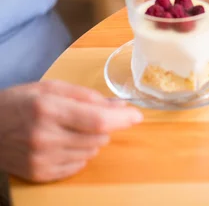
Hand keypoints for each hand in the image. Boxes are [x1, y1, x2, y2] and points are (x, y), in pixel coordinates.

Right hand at [0, 81, 142, 181]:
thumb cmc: (19, 103)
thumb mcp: (52, 88)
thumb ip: (88, 97)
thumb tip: (120, 107)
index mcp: (48, 109)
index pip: (98, 120)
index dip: (122, 119)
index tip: (136, 116)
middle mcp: (45, 137)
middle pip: (99, 137)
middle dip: (103, 125)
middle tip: (86, 117)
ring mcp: (41, 159)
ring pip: (92, 151)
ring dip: (91, 139)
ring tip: (68, 129)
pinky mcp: (40, 174)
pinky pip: (79, 165)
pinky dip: (79, 153)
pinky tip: (61, 143)